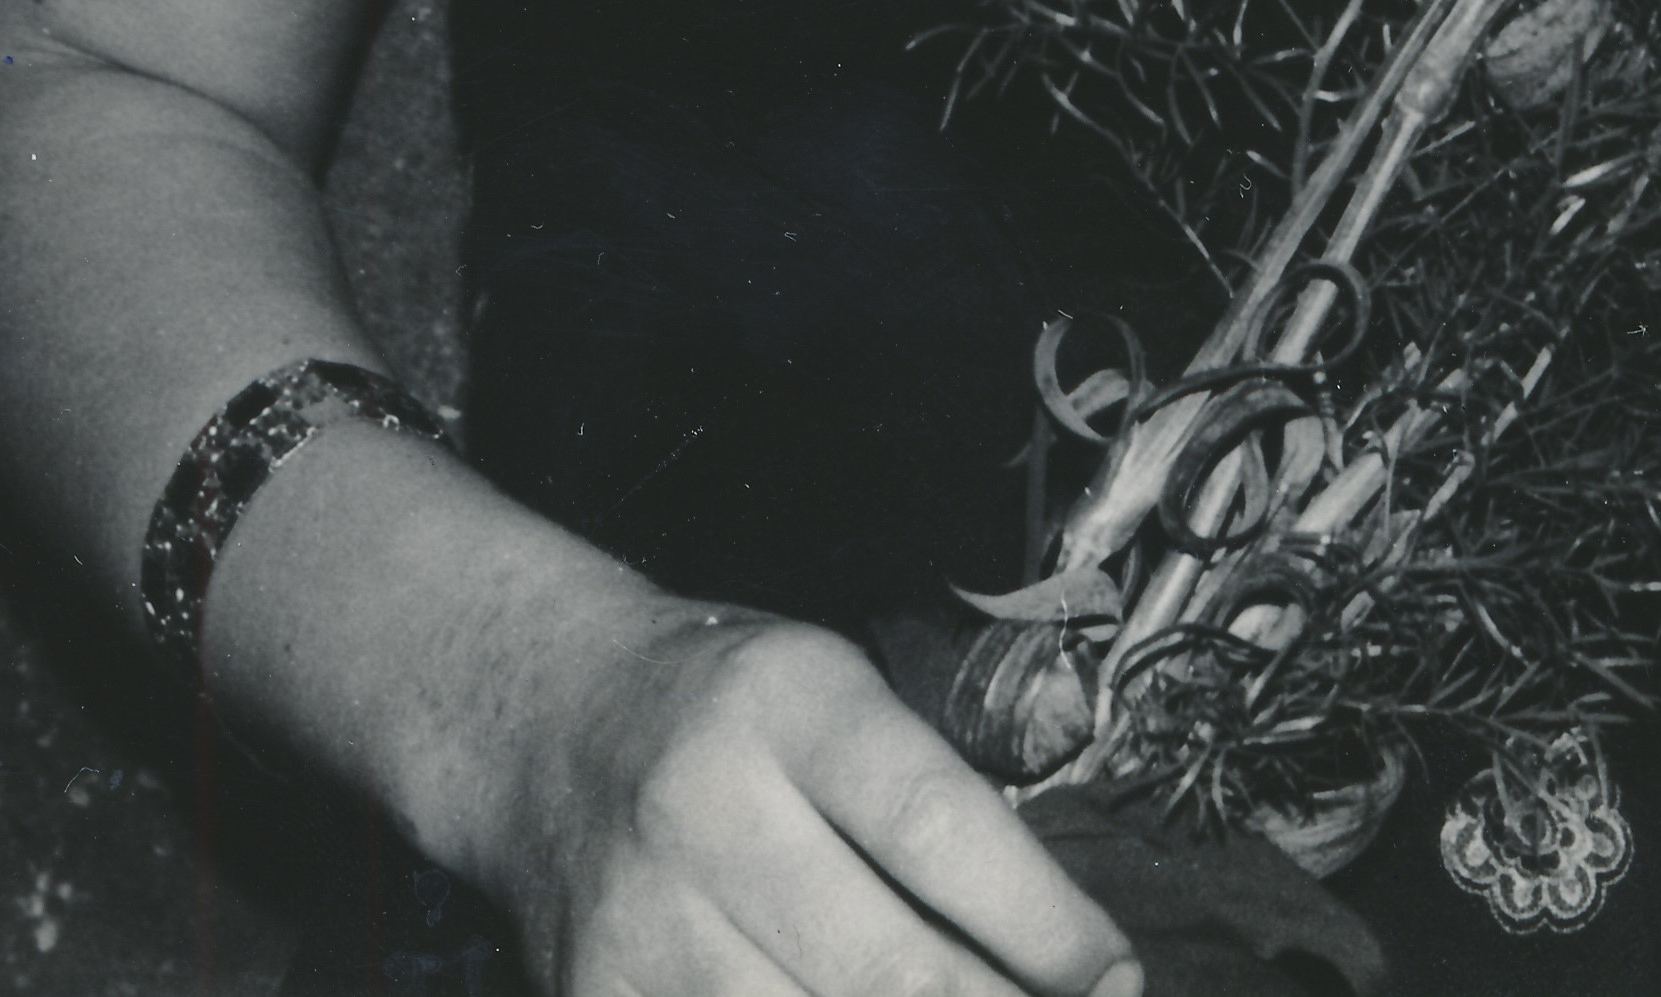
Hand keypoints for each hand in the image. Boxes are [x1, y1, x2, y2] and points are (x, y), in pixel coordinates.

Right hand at [474, 595, 1143, 996]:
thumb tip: (1063, 954)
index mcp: (790, 702)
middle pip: (888, 969)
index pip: (937, 828)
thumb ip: (929, 804)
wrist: (545, 722)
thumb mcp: (838, 693)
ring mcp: (643, 921)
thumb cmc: (734, 708)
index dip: (1043, 923)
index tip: (1114, 977)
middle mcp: (710, 808)